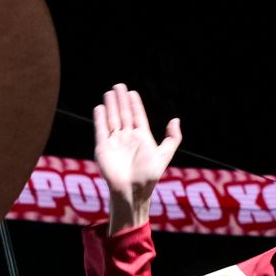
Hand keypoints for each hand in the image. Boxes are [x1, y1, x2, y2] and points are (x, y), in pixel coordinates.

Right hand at [93, 83, 181, 232]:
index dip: (134, 104)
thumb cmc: (149, 175)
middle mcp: (127, 138)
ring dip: (111, 106)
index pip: (137, 117)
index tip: (132, 93)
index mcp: (142, 138)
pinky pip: (101, 130)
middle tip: (119, 85)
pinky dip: (100, 119)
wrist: (131, 190)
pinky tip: (100, 108)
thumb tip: (176, 119)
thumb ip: (172, 138)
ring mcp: (115, 142)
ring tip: (110, 92)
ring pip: (112, 119)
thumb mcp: (165, 155)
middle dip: (121, 100)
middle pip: (123, 114)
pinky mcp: (103, 148)